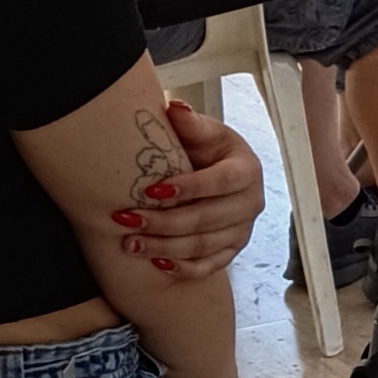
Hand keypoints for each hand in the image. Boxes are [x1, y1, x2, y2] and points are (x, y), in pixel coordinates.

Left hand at [123, 99, 264, 279]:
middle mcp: (250, 204)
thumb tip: (173, 108)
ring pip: (202, 246)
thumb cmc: (207, 150)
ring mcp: (241, 231)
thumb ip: (189, 123)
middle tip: (127, 219)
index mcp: (246, 170)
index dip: (188, 188)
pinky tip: (156, 264)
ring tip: (129, 243)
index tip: (150, 190)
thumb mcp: (203, 132)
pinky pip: (208, 266)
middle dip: (164, 222)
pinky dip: (182, 268)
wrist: (217, 173)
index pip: (220, 183)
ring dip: (164, 247)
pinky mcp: (231, 251)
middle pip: (206, 219)